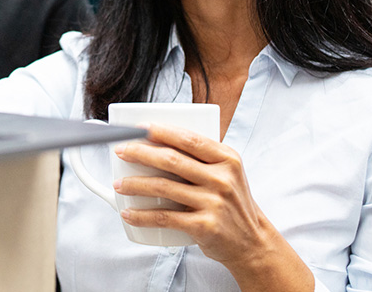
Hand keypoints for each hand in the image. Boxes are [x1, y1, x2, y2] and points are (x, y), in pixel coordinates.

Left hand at [113, 124, 312, 290]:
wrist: (253, 243)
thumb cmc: (231, 202)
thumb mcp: (227, 173)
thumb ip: (202, 157)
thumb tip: (158, 142)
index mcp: (227, 159)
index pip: (188, 139)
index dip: (160, 131)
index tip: (138, 128)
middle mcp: (222, 179)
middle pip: (172, 160)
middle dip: (140, 153)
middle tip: (121, 151)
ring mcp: (214, 203)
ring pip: (164, 188)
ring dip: (135, 185)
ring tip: (119, 184)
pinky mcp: (204, 226)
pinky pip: (165, 218)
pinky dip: (142, 216)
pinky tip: (128, 213)